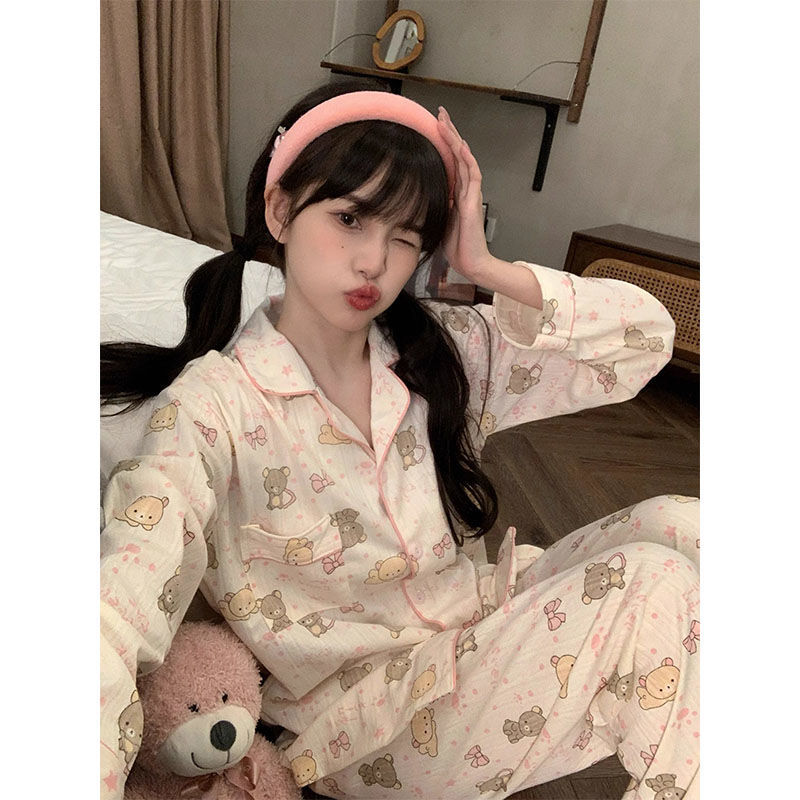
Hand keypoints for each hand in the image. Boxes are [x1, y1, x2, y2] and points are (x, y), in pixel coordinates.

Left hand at [437, 106, 493, 283]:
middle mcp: (465, 190)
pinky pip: (473, 175)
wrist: (471, 264)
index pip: (450, 161)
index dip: (442, 143)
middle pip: (458, 154)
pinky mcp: (473, 202)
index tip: (432, 126)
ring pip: (465, 159)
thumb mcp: (439, 220)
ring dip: (456, 139)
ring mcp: (471, 194)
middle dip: (449, 132)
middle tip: (440, 113)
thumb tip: (418, 196)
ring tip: (446, 121)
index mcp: (457, 193)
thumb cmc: (457, 247)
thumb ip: (434, 205)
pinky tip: (461, 145)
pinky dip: (467, 159)